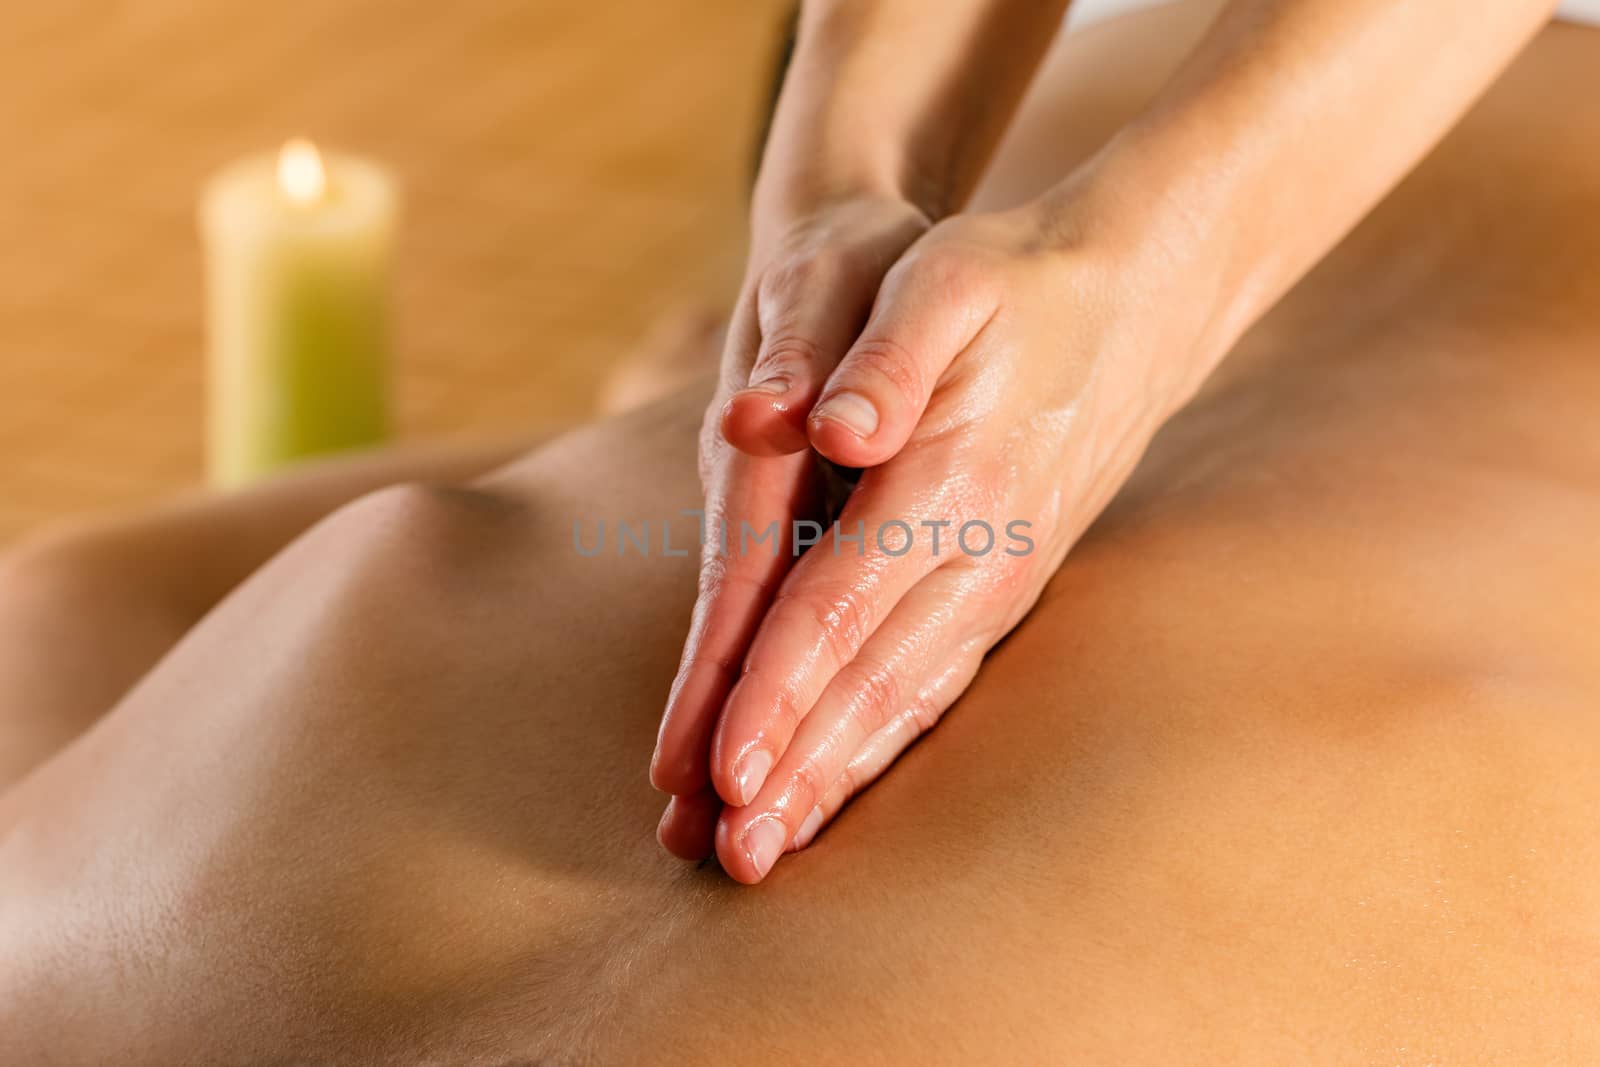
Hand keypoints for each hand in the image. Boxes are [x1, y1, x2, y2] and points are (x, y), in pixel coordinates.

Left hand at [701, 196, 1218, 881]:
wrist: (1128, 302)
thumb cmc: (1012, 283)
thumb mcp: (943, 280)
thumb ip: (884, 359)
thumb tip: (828, 431)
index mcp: (949, 479)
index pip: (840, 603)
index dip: (777, 689)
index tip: (723, 768)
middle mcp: (982, 550)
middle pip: (871, 680)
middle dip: (798, 771)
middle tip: (733, 858)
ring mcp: (1000, 579)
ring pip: (909, 699)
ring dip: (840, 777)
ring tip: (776, 850)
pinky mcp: (1004, 588)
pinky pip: (938, 683)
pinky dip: (885, 743)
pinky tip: (848, 785)